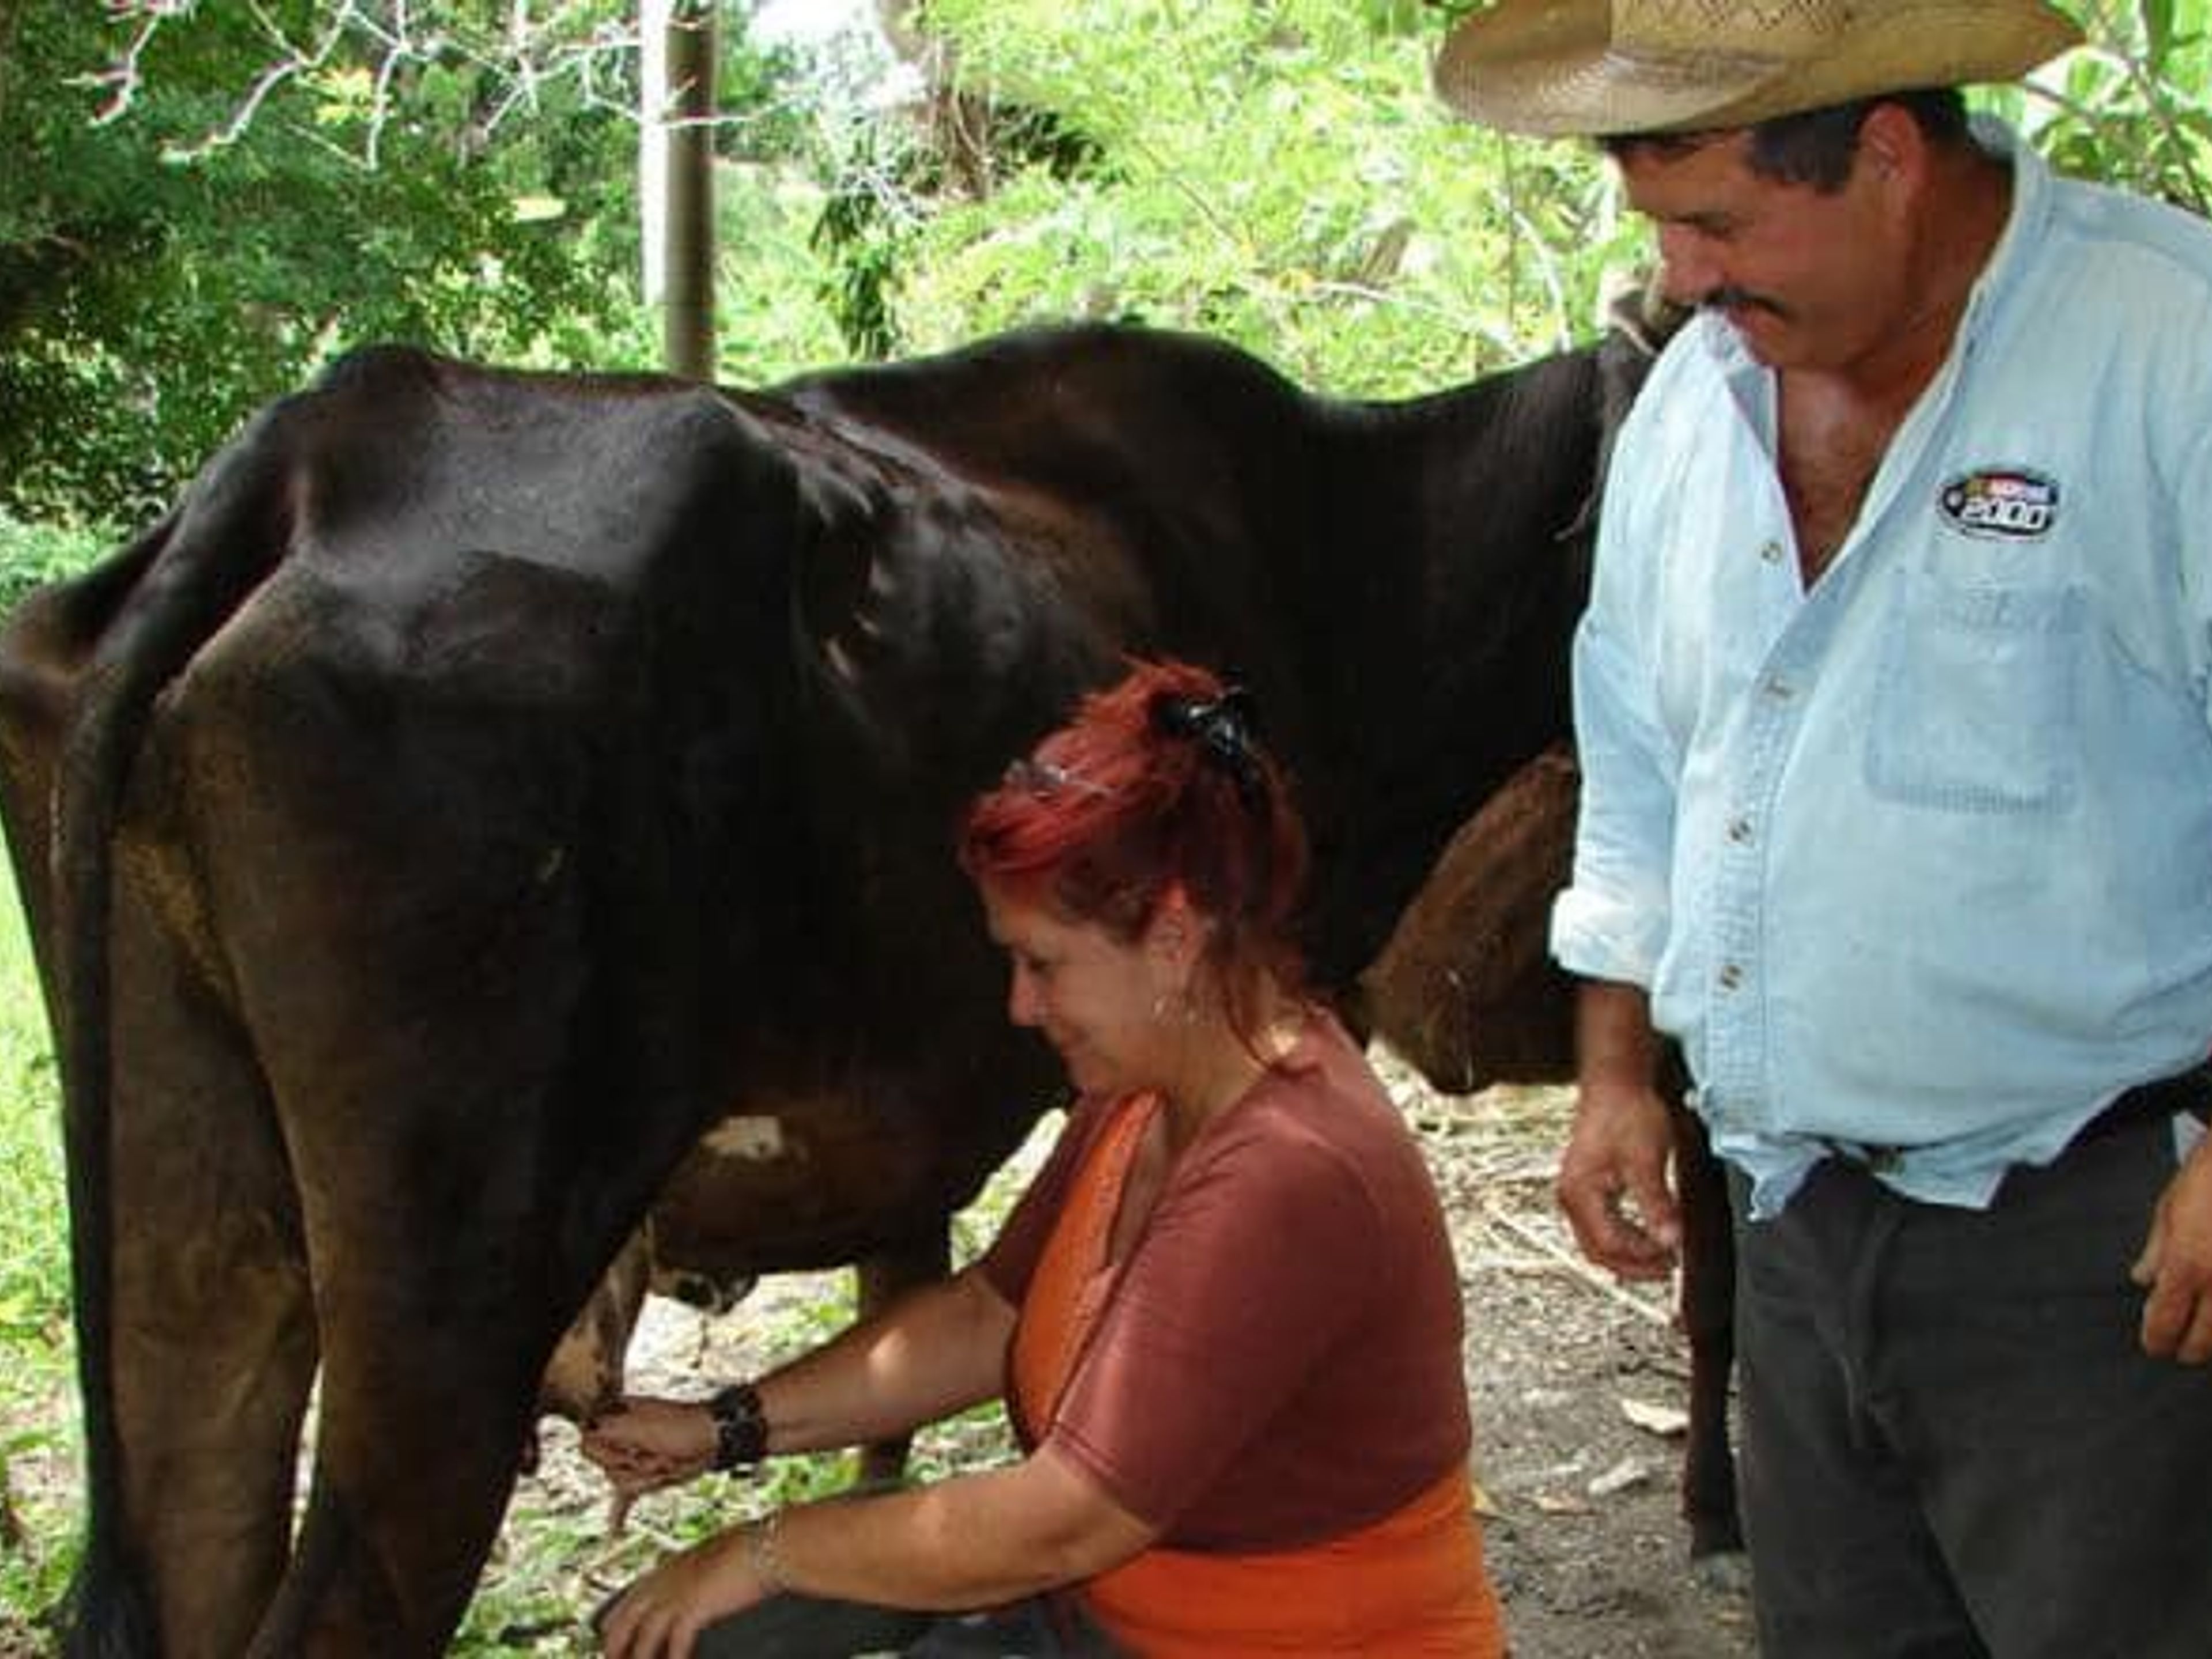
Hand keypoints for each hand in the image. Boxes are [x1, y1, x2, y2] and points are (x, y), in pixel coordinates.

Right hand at [581, 1397, 717, 1528]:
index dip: (607, 1449)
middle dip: (628, 1463)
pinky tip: (614, 1533)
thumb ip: (605, 1430)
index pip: (587, 1442)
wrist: (712, 1438)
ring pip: (618, 1481)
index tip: (629, 1445)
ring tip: (664, 1462)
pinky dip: (619, 1515)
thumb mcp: (638, 1422)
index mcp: (615, 1417)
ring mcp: (632, 1460)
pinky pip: (623, 1500)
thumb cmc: (678, 1426)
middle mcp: (620, 1438)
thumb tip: (583, 1441)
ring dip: (642, 1476)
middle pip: (603, 1464)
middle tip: (652, 1451)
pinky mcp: (645, 1478)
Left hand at [596, 1527, 766, 1658]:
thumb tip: (699, 1582)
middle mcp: (665, 1580)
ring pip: (644, 1639)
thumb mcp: (714, 1553)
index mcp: (668, 1566)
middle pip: (625, 1620)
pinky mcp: (694, 1608)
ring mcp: (677, 1594)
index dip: (616, 1621)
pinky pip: (676, 1645)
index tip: (607, 1638)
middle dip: (614, 1646)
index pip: (629, 1598)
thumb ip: (697, 1569)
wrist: (769, 1544)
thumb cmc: (751, 1547)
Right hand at [1556, 1076, 1681, 1280]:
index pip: (1609, 1244)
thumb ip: (1657, 1204)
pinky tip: (1647, 1234)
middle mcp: (1570, 1196)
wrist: (1615, 1084)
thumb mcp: (1647, 1160)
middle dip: (1634, 1265)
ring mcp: (1575, 1193)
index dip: (1643, 1257)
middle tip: (1670, 1267)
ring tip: (1662, 1255)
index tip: (1673, 1257)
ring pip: (1598, 1242)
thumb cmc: (1627, 1113)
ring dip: (1629, 1254)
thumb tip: (1671, 1241)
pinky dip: (1624, 1237)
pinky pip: (1600, 1226)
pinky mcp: (1585, 1187)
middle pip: (1599, 1250)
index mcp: (1580, 1192)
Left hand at [2133, 1132, 2211, 1362]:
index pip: (2164, 1322)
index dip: (2156, 1340)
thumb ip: (2156, 1250)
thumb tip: (2143, 1279)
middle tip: (2181, 1349)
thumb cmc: (2209, 1176)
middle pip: (2205, 1343)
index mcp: (2186, 1265)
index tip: (2154, 1346)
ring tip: (2206, 1337)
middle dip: (2190, 1349)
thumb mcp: (2170, 1207)